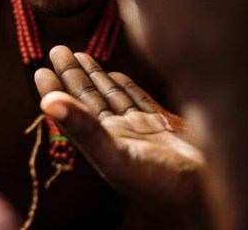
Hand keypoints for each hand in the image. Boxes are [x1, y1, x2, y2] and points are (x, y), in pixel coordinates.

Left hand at [35, 46, 203, 206]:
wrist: (206, 197)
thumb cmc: (160, 184)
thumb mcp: (116, 156)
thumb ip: (83, 129)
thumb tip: (47, 103)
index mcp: (102, 142)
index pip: (71, 111)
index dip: (55, 90)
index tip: (41, 69)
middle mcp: (118, 135)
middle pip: (88, 99)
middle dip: (72, 74)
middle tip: (57, 49)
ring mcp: (140, 131)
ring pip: (111, 97)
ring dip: (94, 75)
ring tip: (79, 54)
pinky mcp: (162, 128)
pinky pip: (138, 101)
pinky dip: (125, 86)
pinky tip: (116, 75)